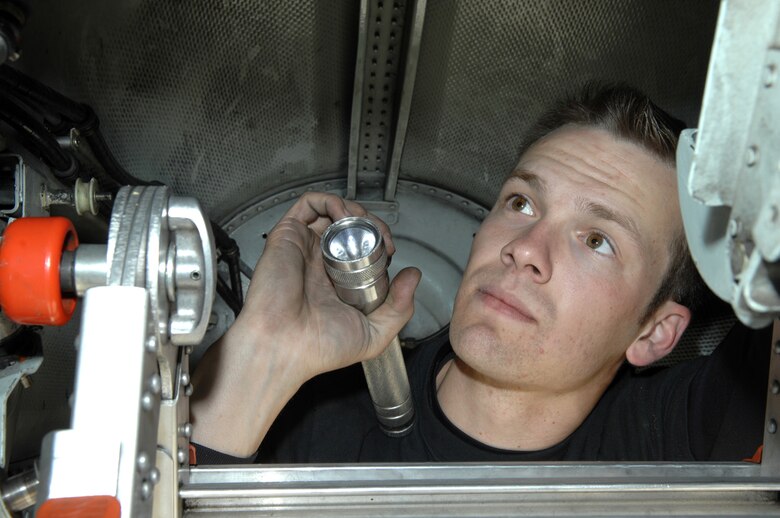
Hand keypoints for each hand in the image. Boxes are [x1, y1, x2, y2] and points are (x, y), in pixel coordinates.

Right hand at [191, 192, 419, 455]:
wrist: (283, 347)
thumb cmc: (318, 348)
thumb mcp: (374, 335)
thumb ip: (400, 308)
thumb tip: (413, 276)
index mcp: (337, 283)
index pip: (363, 250)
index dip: (380, 242)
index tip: (389, 250)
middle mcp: (320, 263)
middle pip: (350, 227)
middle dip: (370, 223)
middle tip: (380, 235)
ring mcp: (305, 248)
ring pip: (332, 212)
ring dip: (353, 209)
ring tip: (363, 224)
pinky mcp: (288, 236)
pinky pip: (308, 205)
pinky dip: (330, 201)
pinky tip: (343, 216)